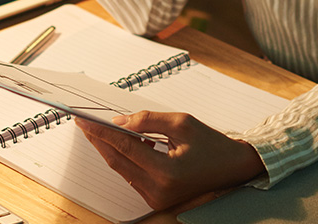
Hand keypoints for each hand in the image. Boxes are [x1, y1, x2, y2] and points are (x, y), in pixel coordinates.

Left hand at [75, 111, 265, 210]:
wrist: (233, 168)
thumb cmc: (212, 145)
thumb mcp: (182, 123)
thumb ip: (148, 120)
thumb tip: (120, 122)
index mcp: (167, 172)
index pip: (125, 147)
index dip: (101, 131)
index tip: (84, 120)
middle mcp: (159, 190)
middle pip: (117, 161)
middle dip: (99, 140)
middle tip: (84, 123)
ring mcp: (157, 198)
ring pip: (122, 170)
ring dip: (110, 149)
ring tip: (98, 130)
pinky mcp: (156, 199)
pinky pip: (132, 176)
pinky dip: (124, 158)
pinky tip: (121, 142)